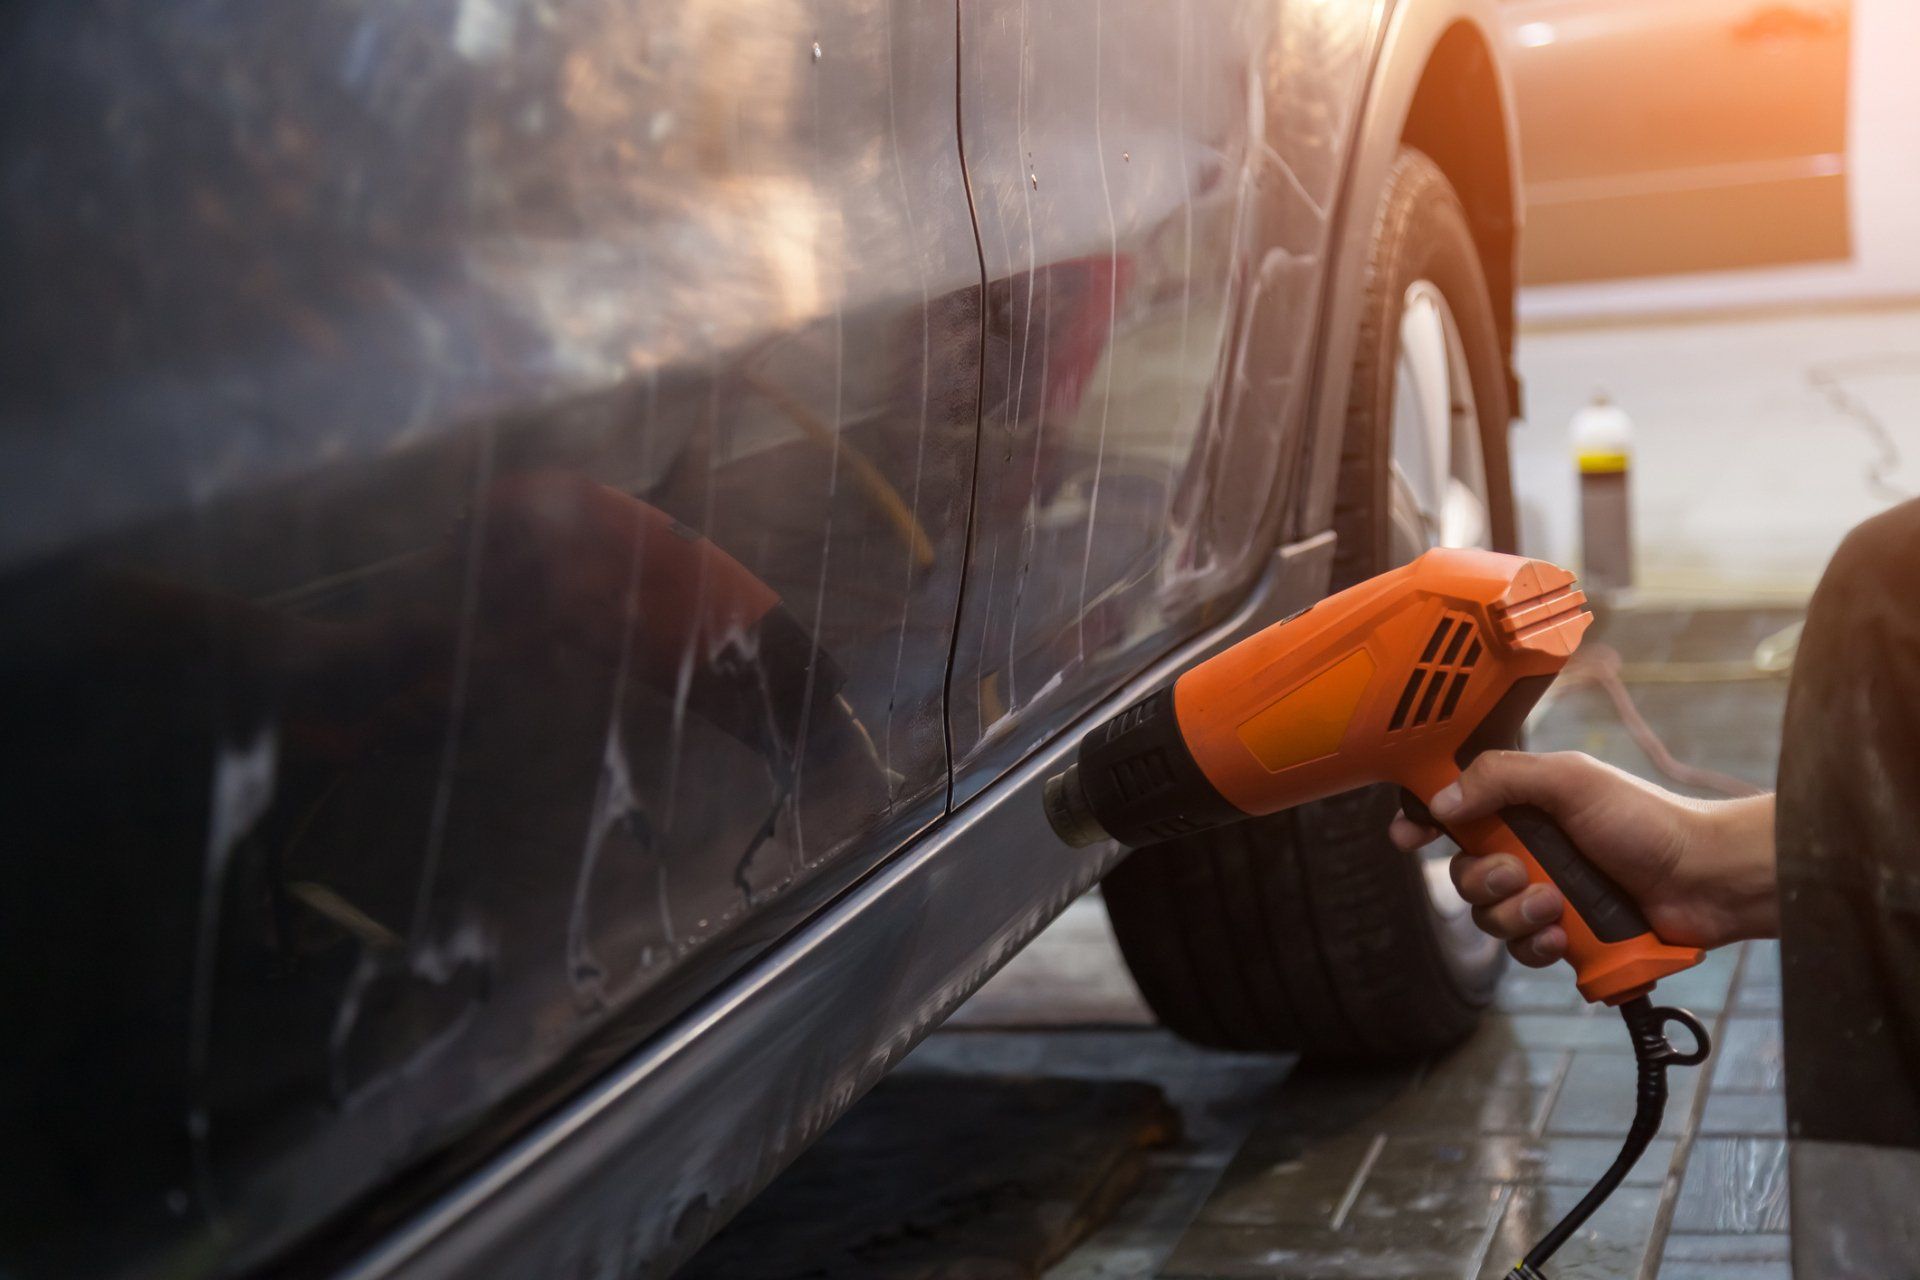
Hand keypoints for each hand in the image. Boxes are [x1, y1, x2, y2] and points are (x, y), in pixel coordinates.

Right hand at [1390, 751, 1777, 967]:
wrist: (1705, 880)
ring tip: (1556, 906)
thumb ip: (1500, 779)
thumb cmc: (1647, 820)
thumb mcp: (1570, 781)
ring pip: (1490, 918)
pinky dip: (1538, 945)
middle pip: (1463, 873)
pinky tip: (1563, 935)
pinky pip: (1523, 952)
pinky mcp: (1565, 937)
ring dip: (1516, 915)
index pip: (1454, 810)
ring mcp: (1545, 896)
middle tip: (1517, 873)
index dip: (1423, 823)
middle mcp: (1528, 851)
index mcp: (1522, 806)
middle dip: (1482, 880)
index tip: (1409, 837)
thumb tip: (1441, 803)